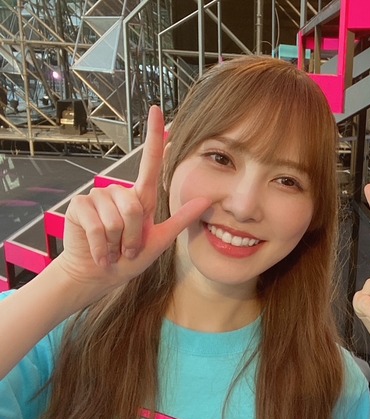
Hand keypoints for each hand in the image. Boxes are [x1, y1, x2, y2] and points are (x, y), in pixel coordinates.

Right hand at [55, 106, 210, 296]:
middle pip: (134, 208)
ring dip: (118, 242)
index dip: (154, 136)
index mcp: (140, 197)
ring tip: (113, 249)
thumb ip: (182, 219)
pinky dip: (101, 245)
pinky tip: (99, 252)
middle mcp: (119, 192)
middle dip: (133, 236)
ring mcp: (97, 197)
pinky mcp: (80, 206)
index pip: (150, 162)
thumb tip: (207, 200)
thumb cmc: (128, 259)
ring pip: (117, 218)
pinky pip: (97, 225)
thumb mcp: (161, 239)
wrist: (98, 274)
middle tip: (127, 249)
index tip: (157, 109)